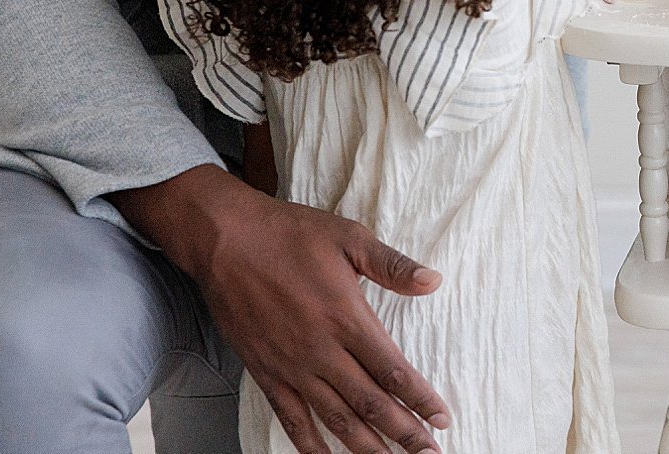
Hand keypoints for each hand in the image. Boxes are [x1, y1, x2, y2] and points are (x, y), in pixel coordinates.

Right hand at [121, 168, 448, 453]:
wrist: (225, 241)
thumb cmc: (290, 234)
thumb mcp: (349, 237)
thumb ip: (392, 265)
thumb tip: (434, 280)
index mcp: (347, 318)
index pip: (393, 372)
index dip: (421, 400)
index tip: (442, 418)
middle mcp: (322, 351)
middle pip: (371, 404)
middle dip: (404, 434)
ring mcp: (292, 366)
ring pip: (336, 420)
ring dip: (367, 447)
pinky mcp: (265, 372)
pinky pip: (292, 419)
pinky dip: (312, 445)